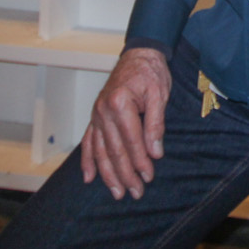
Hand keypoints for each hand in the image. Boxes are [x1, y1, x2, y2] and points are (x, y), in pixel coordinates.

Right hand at [80, 46, 171, 200]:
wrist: (138, 55)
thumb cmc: (150, 72)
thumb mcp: (159, 94)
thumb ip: (156, 123)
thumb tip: (154, 152)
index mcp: (120, 102)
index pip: (131, 140)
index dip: (140, 161)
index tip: (149, 176)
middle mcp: (104, 110)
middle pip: (114, 150)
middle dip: (125, 174)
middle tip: (136, 192)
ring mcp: (96, 115)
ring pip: (100, 151)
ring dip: (108, 174)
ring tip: (117, 192)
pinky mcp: (95, 117)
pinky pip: (89, 142)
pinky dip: (88, 160)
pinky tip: (89, 177)